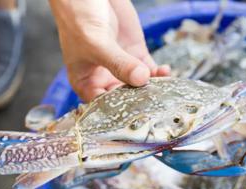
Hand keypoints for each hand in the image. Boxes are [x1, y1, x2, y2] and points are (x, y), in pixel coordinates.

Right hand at [49, 0, 169, 101]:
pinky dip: (159, 73)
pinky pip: (150, 70)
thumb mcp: (96, 43)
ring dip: (152, 87)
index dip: (118, 111)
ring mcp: (122, 67)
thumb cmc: (80, 18)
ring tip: (163, 88)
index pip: (102, 105)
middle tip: (155, 103)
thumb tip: (141, 79)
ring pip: (140, 85)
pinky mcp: (136, 55)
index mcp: (86, 82)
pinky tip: (165, 72)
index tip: (136, 113)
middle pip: (124, 98)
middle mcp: (104, 78)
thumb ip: (118, 63)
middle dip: (140, 101)